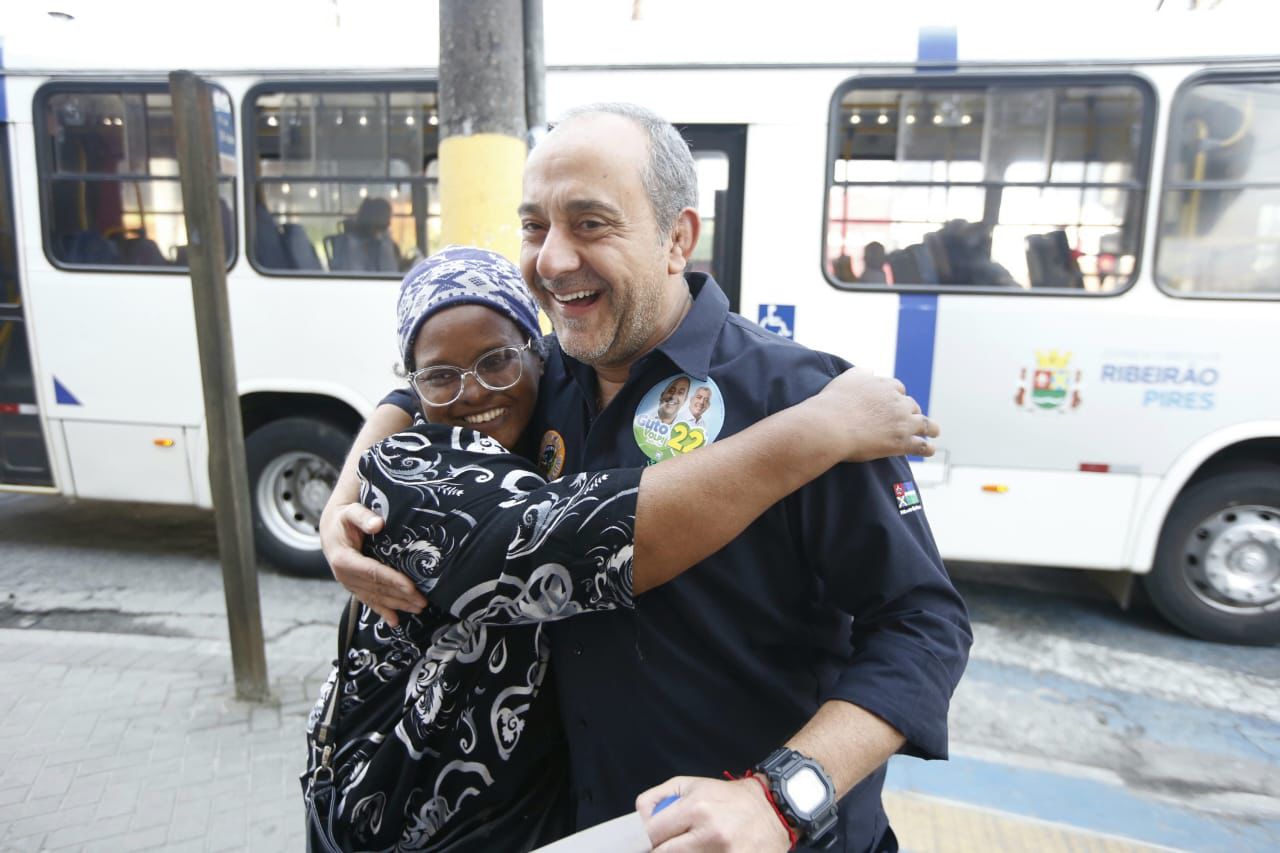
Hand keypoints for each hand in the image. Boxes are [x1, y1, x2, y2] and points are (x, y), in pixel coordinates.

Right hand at [319, 501, 426, 626]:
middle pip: (377, 588)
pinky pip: (369, 601)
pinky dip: (382, 611)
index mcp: (344, 559)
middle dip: (401, 596)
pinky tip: (395, 622)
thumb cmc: (344, 518)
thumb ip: (363, 517)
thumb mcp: (351, 512)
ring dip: (397, 605)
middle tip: (423, 602)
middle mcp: (344, 575)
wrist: (330, 528)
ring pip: (375, 597)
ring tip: (418, 609)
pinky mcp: (354, 587)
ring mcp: (349, 584)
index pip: (372, 572)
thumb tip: (377, 524)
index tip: (411, 587)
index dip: (392, 580)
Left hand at [636, 776, 789, 851]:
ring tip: (693, 845)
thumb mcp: (690, 784)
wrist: (773, 809)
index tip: (645, 843)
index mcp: (696, 808)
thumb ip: (656, 799)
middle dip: (661, 851)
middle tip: (668, 845)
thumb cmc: (727, 797)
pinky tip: (709, 850)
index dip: (645, 841)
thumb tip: (636, 822)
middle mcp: (711, 832)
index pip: (653, 835)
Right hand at [812, 367, 939, 461]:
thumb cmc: (834, 403)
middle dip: (911, 411)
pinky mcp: (902, 442)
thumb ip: (862, 373)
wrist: (831, 426)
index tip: (895, 402)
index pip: (897, 389)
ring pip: (924, 424)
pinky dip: (927, 448)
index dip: (897, 396)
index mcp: (885, 386)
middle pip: (911, 405)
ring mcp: (902, 423)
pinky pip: (922, 445)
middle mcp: (897, 402)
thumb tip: (871, 371)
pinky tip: (929, 450)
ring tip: (934, 431)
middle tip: (910, 418)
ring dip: (930, 428)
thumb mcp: (848, 378)